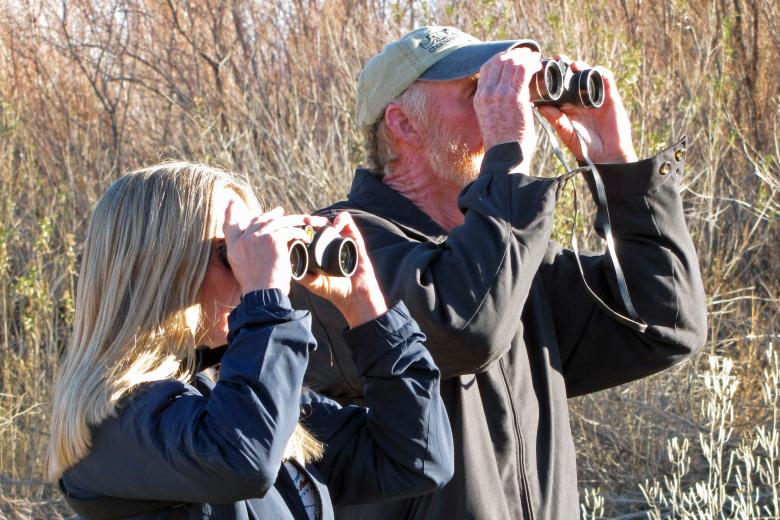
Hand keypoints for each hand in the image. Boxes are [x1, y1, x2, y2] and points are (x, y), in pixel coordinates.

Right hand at [223, 205, 327, 295]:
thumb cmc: (257, 286)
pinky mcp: (273, 239)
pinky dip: (298, 233)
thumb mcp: (241, 268)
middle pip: (258, 220)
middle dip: (270, 214)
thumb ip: (244, 253)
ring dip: (291, 221)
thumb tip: (254, 245)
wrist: (263, 293)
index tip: (231, 202)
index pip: (230, 225)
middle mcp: (243, 239)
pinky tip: (304, 237)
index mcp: (234, 247)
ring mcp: (257, 237)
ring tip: (300, 220)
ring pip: (277, 223)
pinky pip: (288, 231)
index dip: (230, 212)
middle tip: (279, 211)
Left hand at [297, 212, 387, 327]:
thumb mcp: (314, 283)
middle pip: (318, 226)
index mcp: (321, 252)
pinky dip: (341, 219)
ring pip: (331, 221)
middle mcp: (331, 244)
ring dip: (322, 219)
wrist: (354, 296)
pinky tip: (335, 226)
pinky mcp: (355, 239)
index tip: (294, 230)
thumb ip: (302, 276)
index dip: (302, 230)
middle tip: (304, 222)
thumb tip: (287, 267)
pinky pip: (348, 222)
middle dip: (310, 221)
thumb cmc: (336, 291)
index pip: (310, 235)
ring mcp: (343, 240)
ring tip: (315, 223)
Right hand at [474, 45, 541, 170]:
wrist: (505, 157)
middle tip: (527, 54)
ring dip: (525, 57)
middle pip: (498, 61)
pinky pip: (523, 71)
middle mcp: (486, 93)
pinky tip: (538, 65)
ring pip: (511, 63)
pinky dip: (532, 64)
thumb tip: (510, 96)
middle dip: (514, 54)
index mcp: (479, 99)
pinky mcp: (514, 98)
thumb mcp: (491, 120)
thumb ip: (496, 106)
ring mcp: (499, 94)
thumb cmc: (503, 144)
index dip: (501, 57)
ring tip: (535, 58)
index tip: (513, 57)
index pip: (486, 67)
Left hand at [536, 57, 637, 163]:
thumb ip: (556, 120)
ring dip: (582, 67)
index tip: (543, 68)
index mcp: (567, 107)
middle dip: (566, 66)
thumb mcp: (566, 133)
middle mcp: (580, 100)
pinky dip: (601, 73)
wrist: (606, 156)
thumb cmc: (584, 147)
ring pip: (588, 76)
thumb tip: (540, 106)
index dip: (552, 78)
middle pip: (573, 77)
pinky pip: (606, 80)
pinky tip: (595, 71)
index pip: (559, 87)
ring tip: (574, 65)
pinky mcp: (610, 97)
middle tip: (558, 59)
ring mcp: (595, 97)